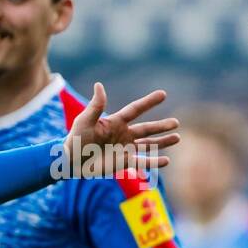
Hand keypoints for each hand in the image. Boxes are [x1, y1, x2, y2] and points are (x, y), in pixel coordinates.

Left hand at [63, 82, 179, 177]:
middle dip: (162, 126)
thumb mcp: (85, 121)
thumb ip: (95, 106)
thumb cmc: (75, 139)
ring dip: (163, 142)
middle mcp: (123, 134)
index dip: (149, 102)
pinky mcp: (123, 162)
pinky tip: (166, 161)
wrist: (69, 161)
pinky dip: (154, 162)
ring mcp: (125, 149)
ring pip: (149, 144)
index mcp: (115, 122)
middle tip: (177, 122)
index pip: (135, 109)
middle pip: (147, 128)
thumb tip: (99, 85)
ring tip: (177, 137)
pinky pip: (142, 162)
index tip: (163, 94)